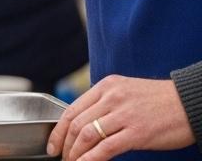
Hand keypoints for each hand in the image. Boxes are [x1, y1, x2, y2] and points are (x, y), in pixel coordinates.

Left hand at [49, 75, 195, 160]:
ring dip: (75, 153)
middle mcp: (111, 98)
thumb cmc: (160, 101)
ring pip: (87, 135)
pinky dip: (91, 159)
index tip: (53, 144)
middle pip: (76, 123)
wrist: (191, 102)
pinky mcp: (137, 132)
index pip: (71, 109)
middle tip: (61, 157)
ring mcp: (124, 115)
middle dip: (64, 144)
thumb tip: (85, 122)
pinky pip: (106, 148)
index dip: (58, 130)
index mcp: (106, 86)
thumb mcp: (126, 92)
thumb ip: (105, 103)